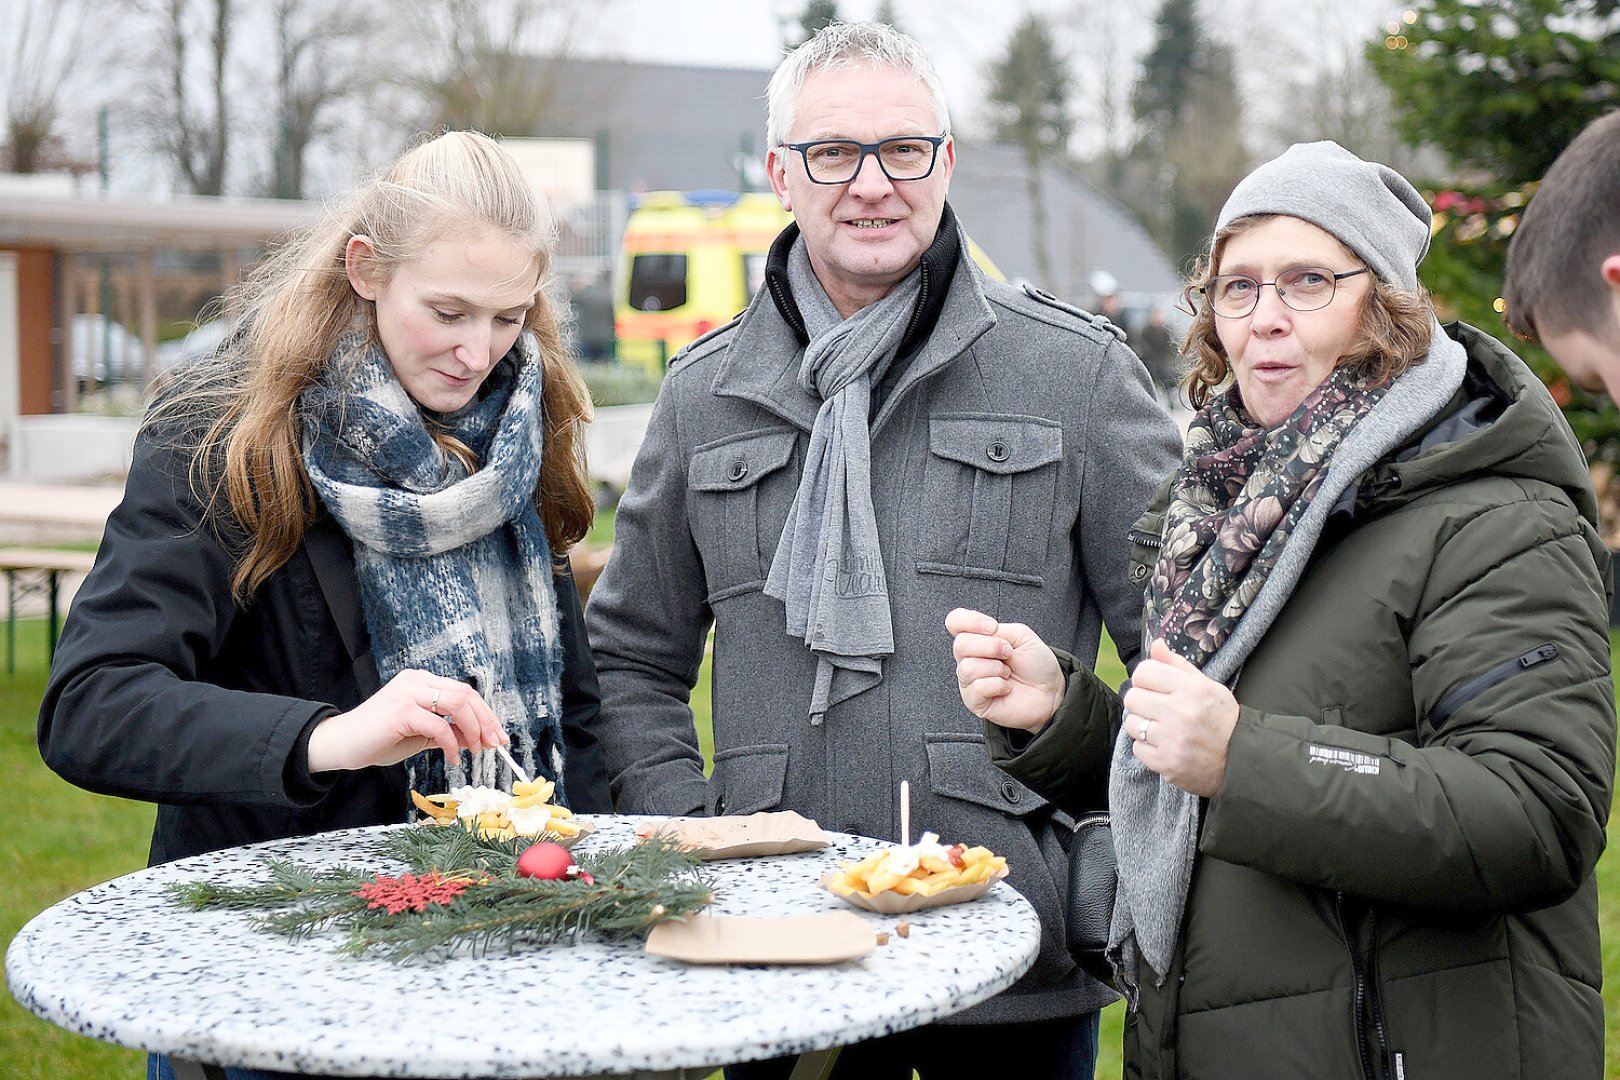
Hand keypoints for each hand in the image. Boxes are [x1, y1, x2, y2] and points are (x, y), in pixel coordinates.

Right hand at [307, 669, 509, 773]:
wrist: (341, 745)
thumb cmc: (380, 739)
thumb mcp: (421, 735)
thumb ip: (448, 732)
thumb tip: (478, 739)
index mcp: (422, 681)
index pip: (464, 692)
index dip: (486, 714)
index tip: (498, 736)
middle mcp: (416, 681)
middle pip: (466, 694)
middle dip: (486, 721)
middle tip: (494, 745)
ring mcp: (408, 693)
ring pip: (457, 704)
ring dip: (473, 730)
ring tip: (475, 750)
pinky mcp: (401, 711)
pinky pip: (439, 726)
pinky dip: (452, 744)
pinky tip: (453, 758)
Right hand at [946, 607, 1064, 733]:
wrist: (1050, 691)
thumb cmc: (1036, 664)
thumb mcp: (1021, 635)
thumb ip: (996, 630)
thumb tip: (979, 635)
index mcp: (977, 639)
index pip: (955, 621)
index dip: (969, 621)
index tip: (992, 627)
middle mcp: (969, 658)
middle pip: (960, 644)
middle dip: (991, 646)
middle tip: (1008, 653)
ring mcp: (970, 681)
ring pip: (968, 667)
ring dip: (996, 668)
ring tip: (1007, 673)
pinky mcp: (975, 701)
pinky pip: (978, 688)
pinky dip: (998, 685)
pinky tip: (1006, 687)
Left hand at [1122, 639, 1238, 797]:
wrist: (1241, 759)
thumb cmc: (1222, 720)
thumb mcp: (1207, 686)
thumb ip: (1178, 665)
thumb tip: (1156, 645)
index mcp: (1191, 689)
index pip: (1144, 672)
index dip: (1146, 679)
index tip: (1154, 687)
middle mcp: (1180, 712)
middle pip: (1132, 698)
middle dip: (1142, 702)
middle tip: (1158, 709)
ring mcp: (1172, 739)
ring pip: (1132, 723)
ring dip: (1143, 726)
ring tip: (1162, 728)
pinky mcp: (1166, 763)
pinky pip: (1138, 748)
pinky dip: (1148, 747)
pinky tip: (1165, 745)